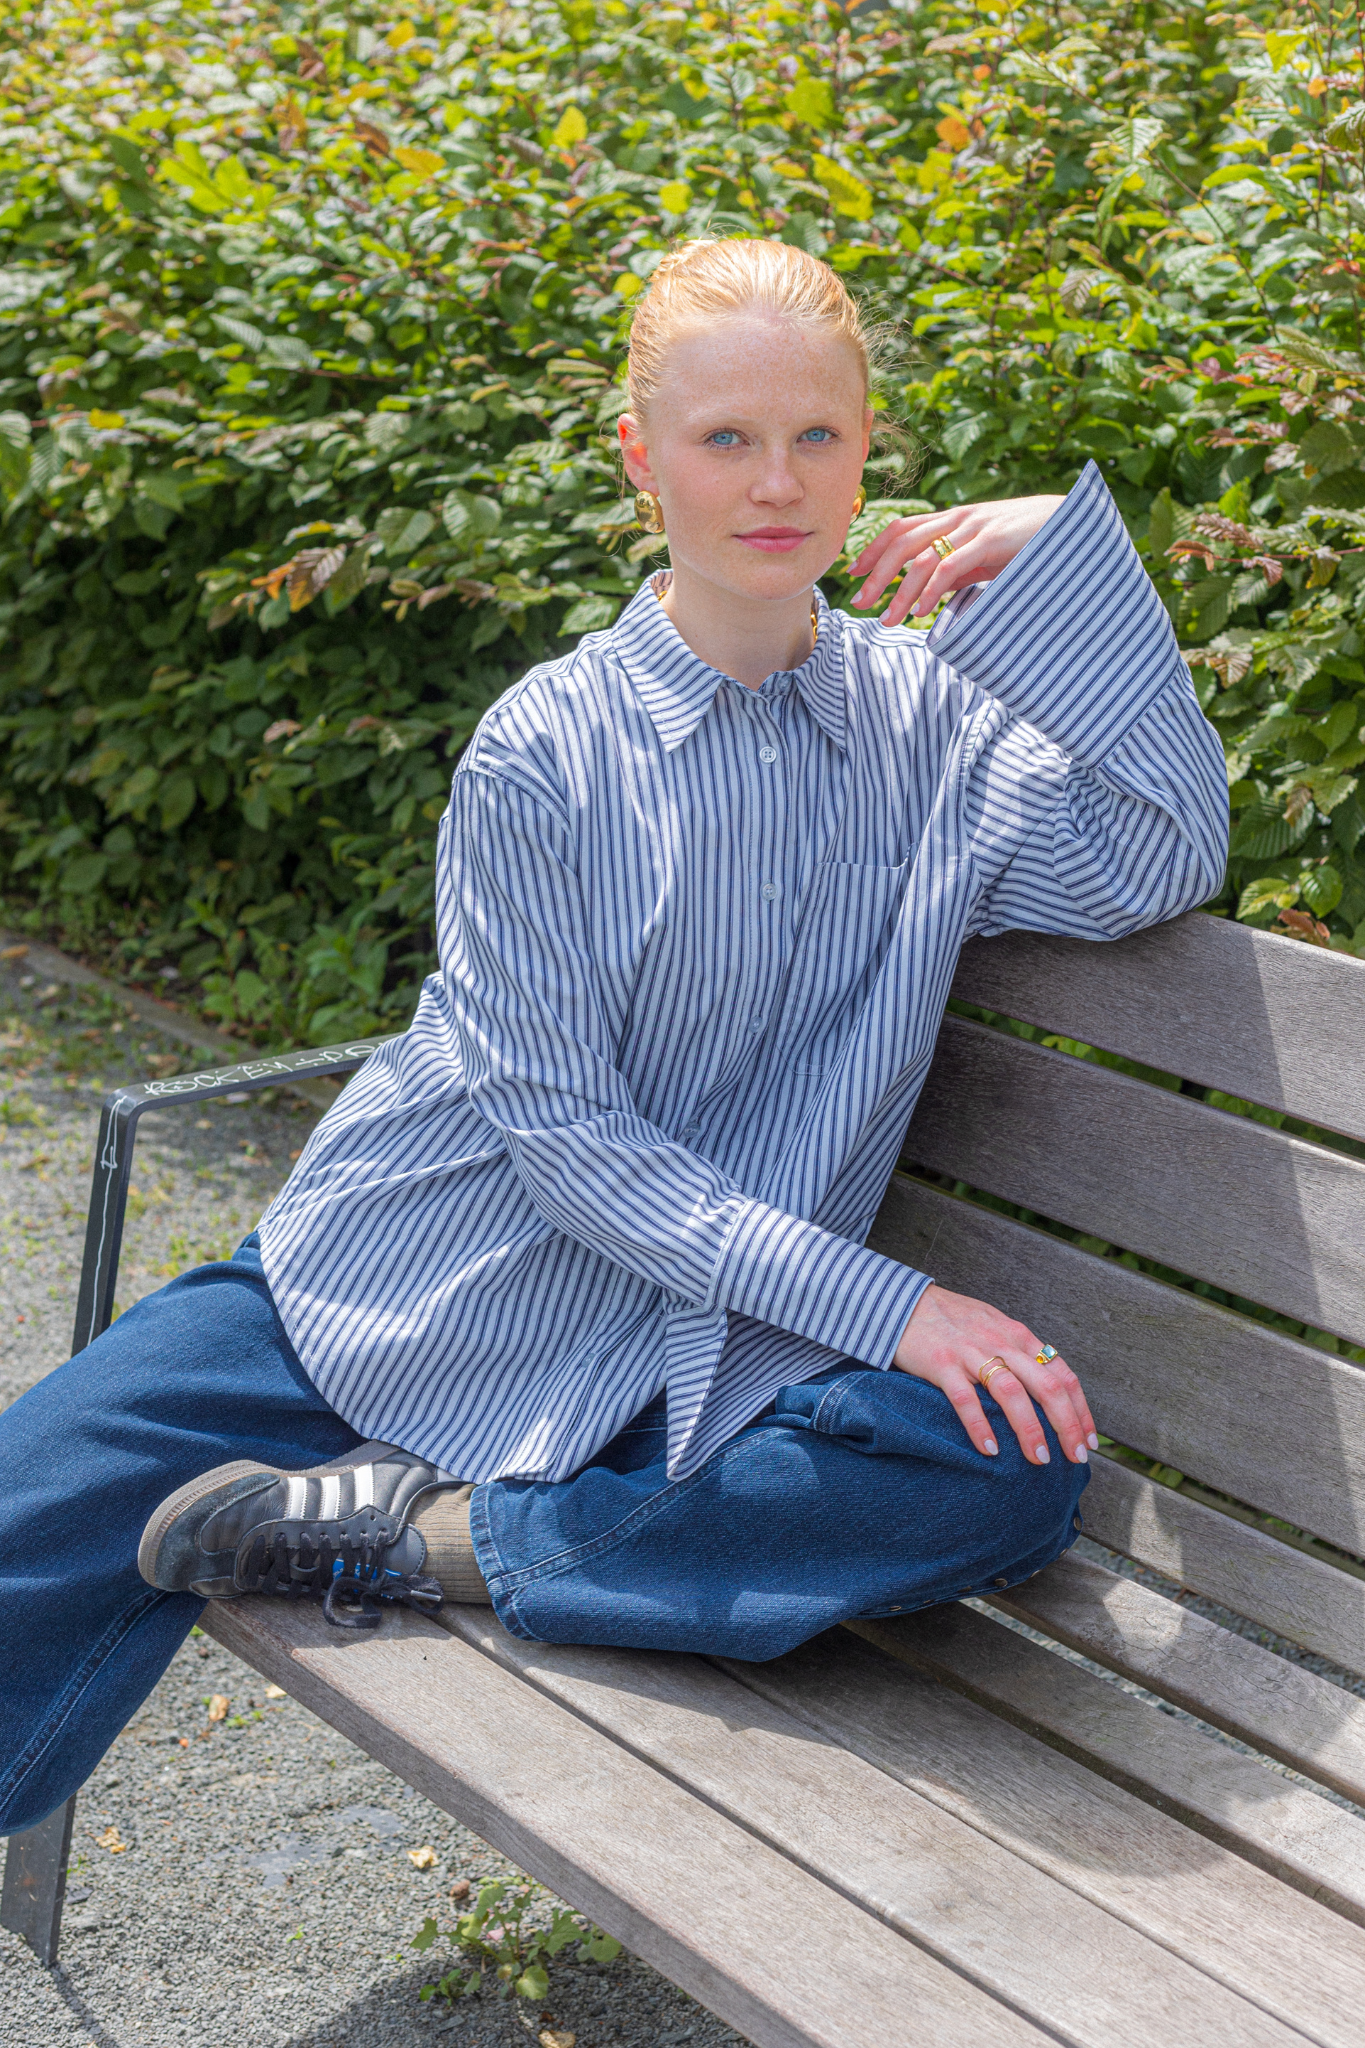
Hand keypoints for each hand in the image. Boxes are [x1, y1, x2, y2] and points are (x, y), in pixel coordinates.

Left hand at [849, 495, 1064, 627]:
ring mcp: (973, 528)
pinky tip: (922, 611)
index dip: (873, 548)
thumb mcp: (984, 556)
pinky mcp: (990, 542)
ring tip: (888, 619)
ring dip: (900, 591)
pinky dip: (931, 591)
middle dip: (875, 574)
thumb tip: (928, 592)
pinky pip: (950, 566)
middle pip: (901, 542)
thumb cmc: (1026, 542)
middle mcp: (957, 518)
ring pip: (921, 558)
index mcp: (953, 519)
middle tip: (859, 603)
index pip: (901, 528)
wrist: (1070, 523)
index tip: (853, 573)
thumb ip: (956, 568)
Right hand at [893, 1282, 1096, 1465]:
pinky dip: (979, 1426)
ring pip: (1011, 1393)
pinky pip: (965, 1399)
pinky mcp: (941, 1363)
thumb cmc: (953, 1320)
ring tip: (1039, 1459)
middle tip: (1075, 1458)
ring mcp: (971, 1353)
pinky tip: (989, 1450)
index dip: (1081, 1411)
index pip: (1063, 1375)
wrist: (904, 1303)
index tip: (1090, 1442)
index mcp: (1019, 1337)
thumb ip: (1020, 1353)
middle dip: (1066, 1426)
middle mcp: (1002, 1343)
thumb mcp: (995, 1328)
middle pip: (1046, 1387)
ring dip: (1030, 1430)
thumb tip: (1047, 1388)